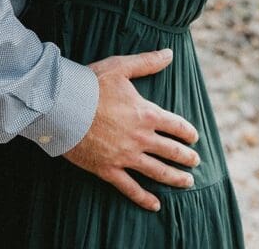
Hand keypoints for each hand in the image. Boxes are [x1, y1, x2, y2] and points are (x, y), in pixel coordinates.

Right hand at [62, 49, 200, 211]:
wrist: (63, 106)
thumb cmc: (91, 84)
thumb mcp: (121, 67)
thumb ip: (147, 62)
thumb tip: (169, 53)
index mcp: (145, 113)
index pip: (175, 125)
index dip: (187, 132)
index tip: (194, 138)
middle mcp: (140, 138)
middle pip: (170, 151)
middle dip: (186, 157)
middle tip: (195, 162)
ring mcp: (125, 156)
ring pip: (157, 172)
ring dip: (174, 178)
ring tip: (187, 183)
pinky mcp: (108, 169)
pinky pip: (130, 188)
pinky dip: (144, 198)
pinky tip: (156, 204)